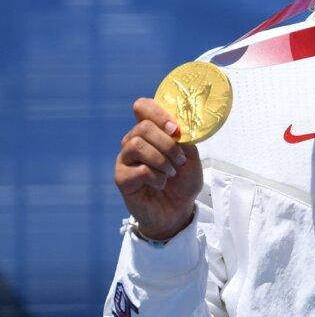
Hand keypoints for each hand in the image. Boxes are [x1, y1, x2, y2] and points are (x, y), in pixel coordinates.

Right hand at [114, 98, 201, 240]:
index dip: (157, 112)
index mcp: (151, 131)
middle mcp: (133, 141)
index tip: (176, 128)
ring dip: (162, 159)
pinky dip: (157, 177)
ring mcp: (125, 160)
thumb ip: (184, 138)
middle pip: (142, 126)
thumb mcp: (191, 155)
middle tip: (180, 160)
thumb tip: (176, 128)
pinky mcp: (121, 178)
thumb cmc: (183, 180)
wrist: (178, 209)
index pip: (142, 107)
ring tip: (172, 172)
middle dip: (167, 143)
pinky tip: (160, 183)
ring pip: (137, 145)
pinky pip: (139, 170)